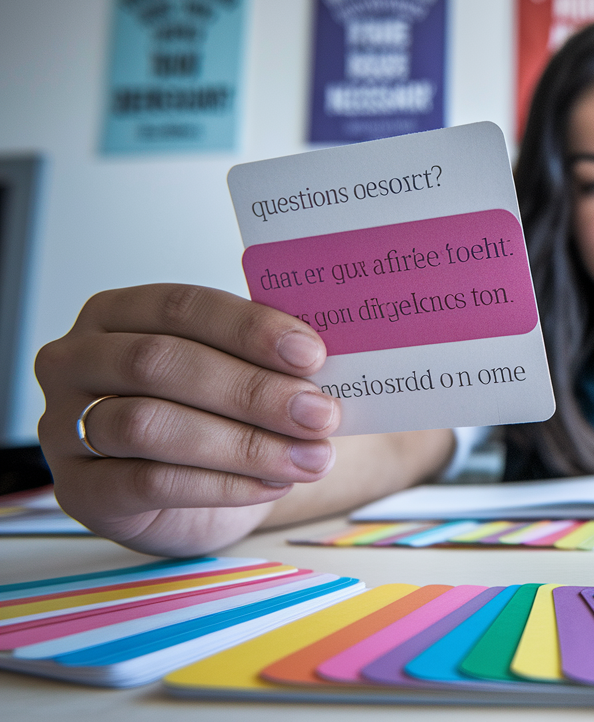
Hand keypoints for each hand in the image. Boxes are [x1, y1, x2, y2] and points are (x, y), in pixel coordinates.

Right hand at [35, 284, 340, 555]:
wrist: (195, 489)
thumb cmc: (215, 412)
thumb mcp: (240, 370)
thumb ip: (267, 355)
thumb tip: (326, 350)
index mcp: (118, 313)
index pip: (182, 306)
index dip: (250, 328)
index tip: (312, 353)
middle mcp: (78, 361)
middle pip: (161, 363)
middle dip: (252, 391)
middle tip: (320, 414)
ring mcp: (64, 427)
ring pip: (150, 425)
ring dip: (244, 444)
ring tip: (310, 457)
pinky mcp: (79, 491)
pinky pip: (148, 483)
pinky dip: (221, 484)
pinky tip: (271, 484)